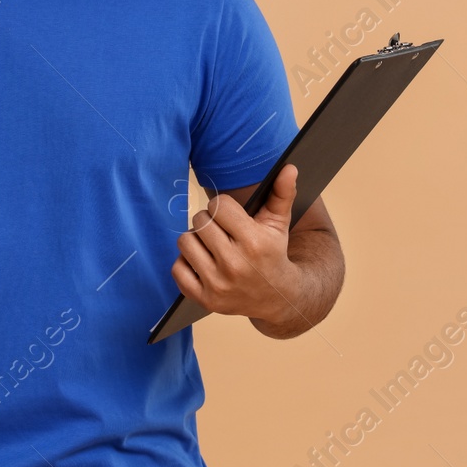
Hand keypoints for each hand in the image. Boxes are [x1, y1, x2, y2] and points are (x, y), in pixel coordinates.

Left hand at [172, 163, 301, 323]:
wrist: (277, 298)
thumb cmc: (273, 253)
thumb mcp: (279, 223)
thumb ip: (282, 193)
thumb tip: (289, 167)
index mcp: (253, 242)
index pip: (218, 205)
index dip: (223, 208)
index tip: (232, 217)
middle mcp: (235, 264)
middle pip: (199, 221)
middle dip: (209, 222)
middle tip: (221, 232)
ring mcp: (218, 284)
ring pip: (185, 241)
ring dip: (195, 240)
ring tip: (211, 246)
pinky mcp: (205, 299)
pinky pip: (177, 268)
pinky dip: (186, 264)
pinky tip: (203, 264)